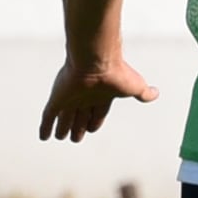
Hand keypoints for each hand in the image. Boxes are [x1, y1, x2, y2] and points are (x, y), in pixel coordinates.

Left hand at [39, 51, 156, 142]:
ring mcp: (70, 98)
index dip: (95, 122)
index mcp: (102, 95)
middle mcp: (85, 97)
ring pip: (64, 117)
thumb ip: (143, 93)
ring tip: (61, 136)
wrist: (97, 60)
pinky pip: (48, 116)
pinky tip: (42, 137)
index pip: (98, 113)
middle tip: (75, 138)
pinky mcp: (57, 99)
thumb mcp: (134, 86)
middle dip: (78, 127)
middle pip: (80, 115)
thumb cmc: (117, 73)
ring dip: (63, 128)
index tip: (91, 129)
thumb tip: (156, 93)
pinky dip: (45, 127)